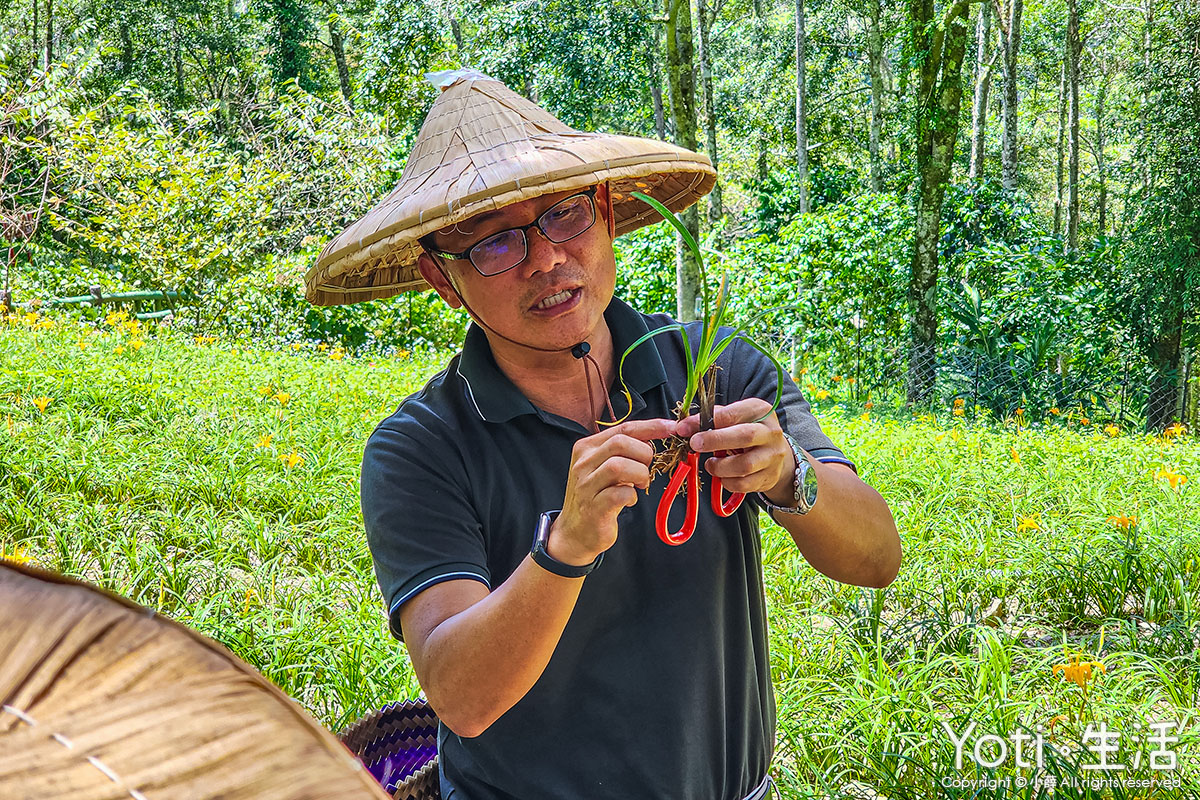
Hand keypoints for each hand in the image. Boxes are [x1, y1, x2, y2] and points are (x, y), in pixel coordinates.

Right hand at [550, 417, 676, 565]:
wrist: (575, 532)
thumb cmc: (597, 497)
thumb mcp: (606, 468)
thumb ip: (624, 452)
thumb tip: (652, 439)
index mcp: (587, 447)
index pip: (623, 428)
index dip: (652, 426)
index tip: (672, 428)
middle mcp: (583, 463)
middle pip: (620, 442)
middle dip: (644, 454)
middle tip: (647, 469)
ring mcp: (586, 485)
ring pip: (619, 465)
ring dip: (640, 474)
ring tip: (640, 484)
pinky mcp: (594, 507)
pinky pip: (621, 493)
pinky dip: (632, 496)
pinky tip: (629, 500)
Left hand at [674, 398, 795, 501]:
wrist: (774, 453)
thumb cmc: (746, 430)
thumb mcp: (732, 418)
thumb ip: (708, 420)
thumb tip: (680, 427)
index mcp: (759, 411)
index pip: (731, 414)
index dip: (705, 421)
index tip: (683, 428)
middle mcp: (770, 433)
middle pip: (745, 436)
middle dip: (715, 441)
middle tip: (695, 444)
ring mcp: (772, 457)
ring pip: (744, 465)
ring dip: (719, 467)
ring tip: (710, 464)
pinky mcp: (769, 477)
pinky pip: (743, 484)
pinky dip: (727, 482)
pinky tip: (723, 475)